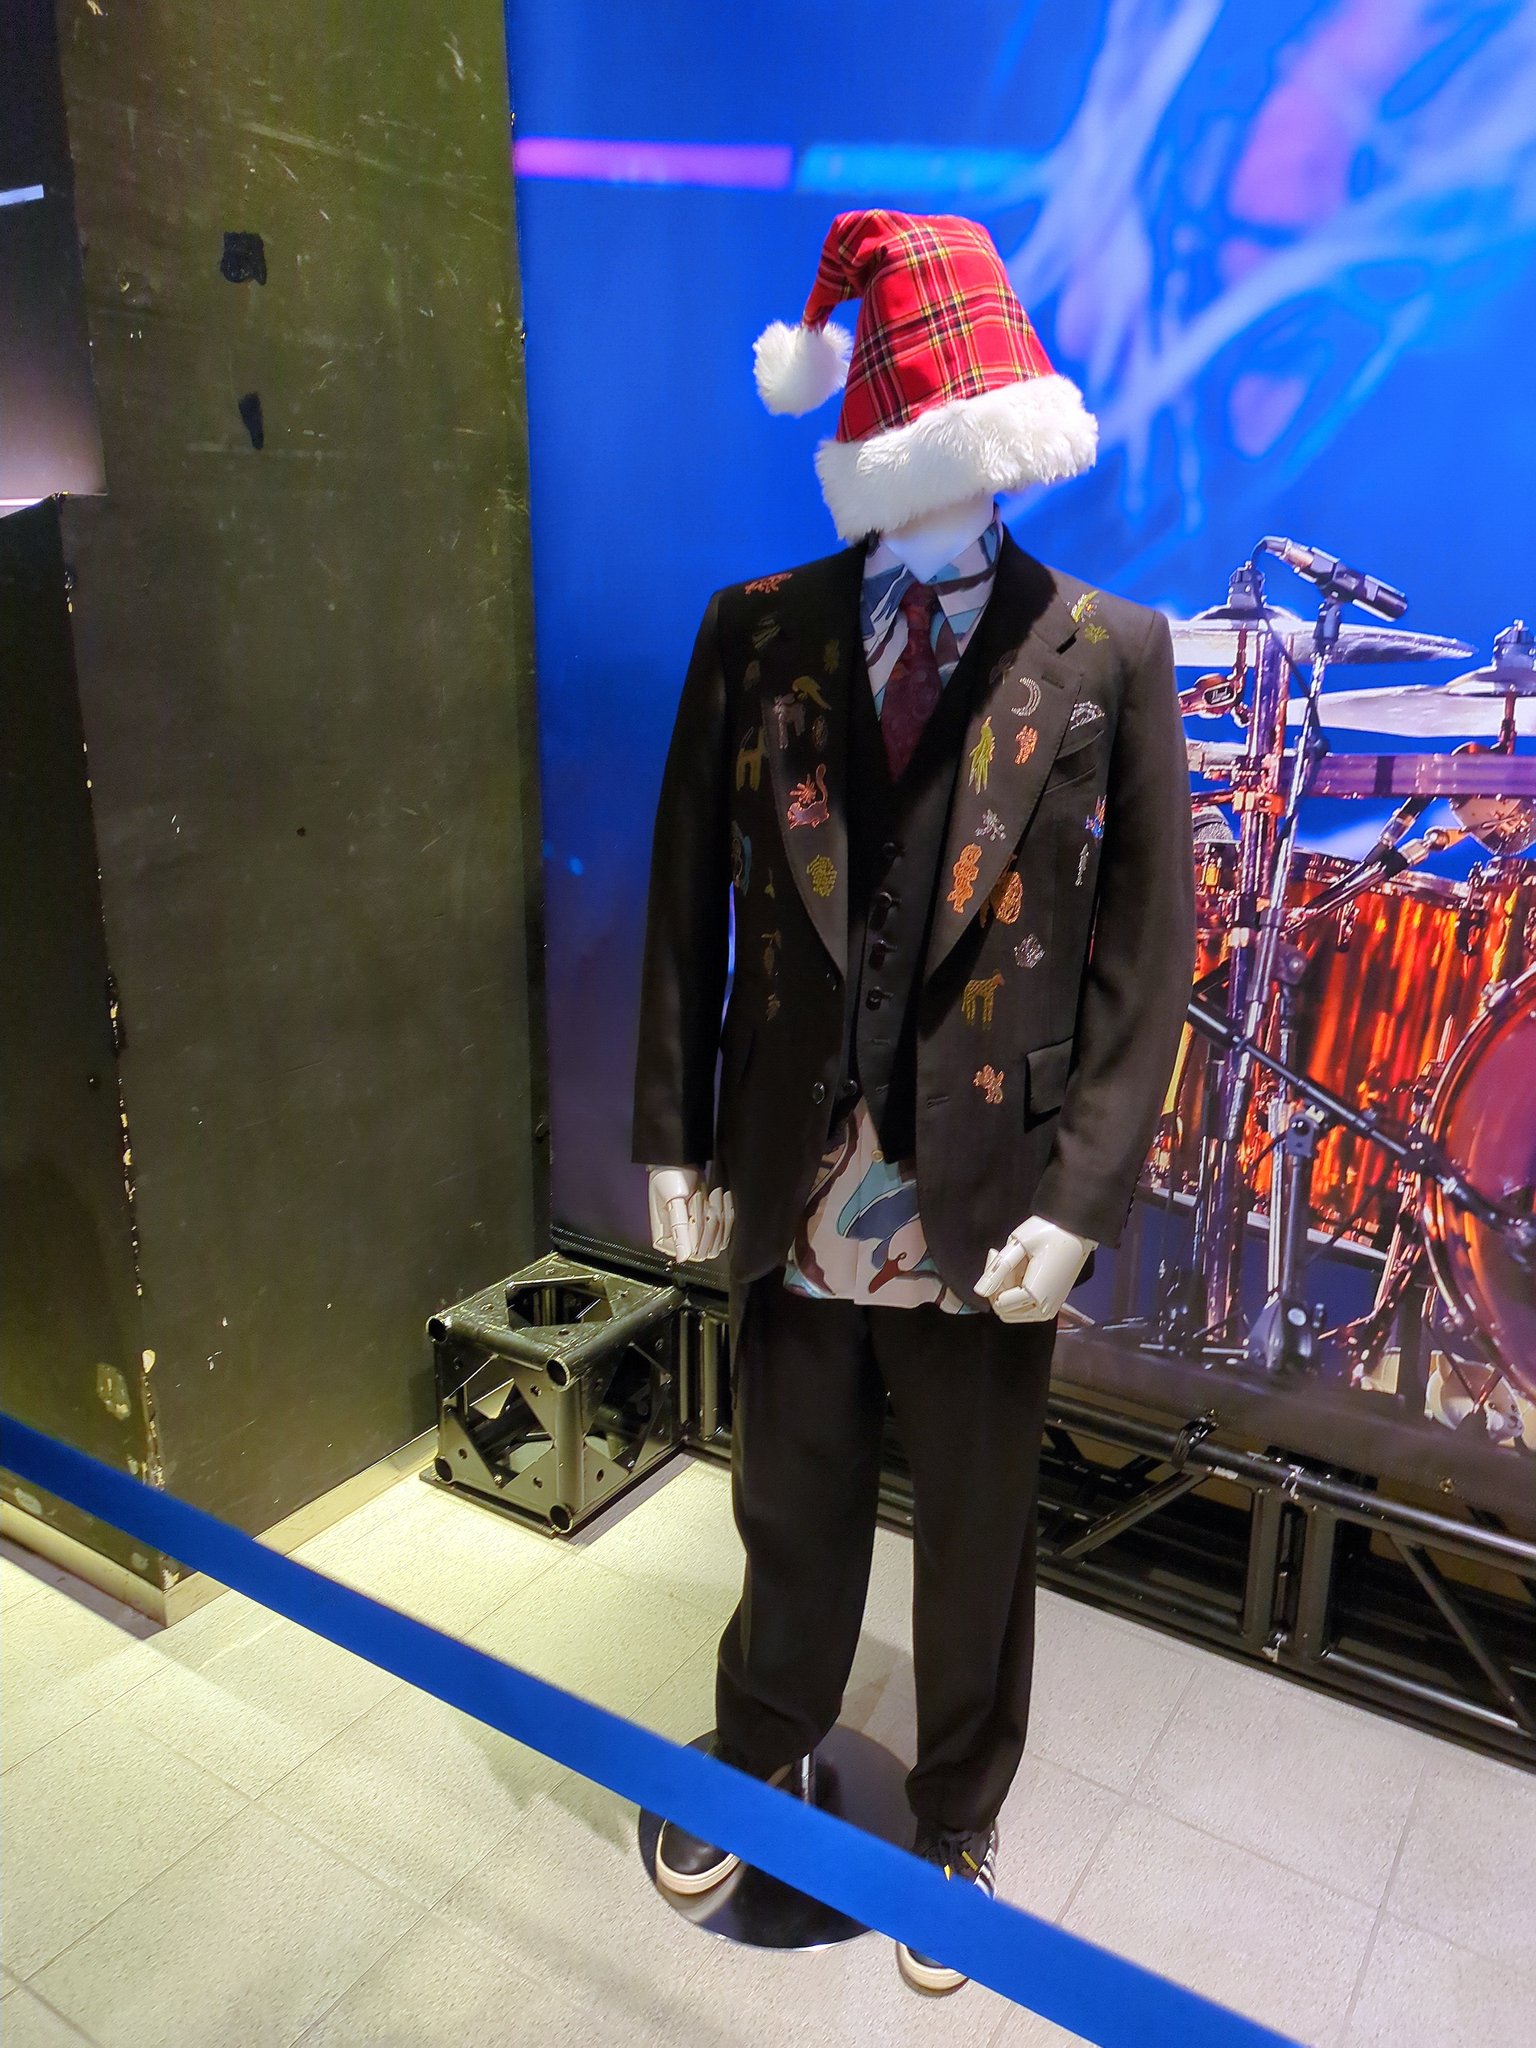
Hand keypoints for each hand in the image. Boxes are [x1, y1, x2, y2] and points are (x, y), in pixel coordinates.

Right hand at [647, 1166, 733, 1263]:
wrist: (679, 1162)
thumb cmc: (669, 1178)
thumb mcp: (673, 1203)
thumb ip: (678, 1230)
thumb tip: (682, 1257)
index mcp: (666, 1240)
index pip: (694, 1251)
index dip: (702, 1230)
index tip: (698, 1204)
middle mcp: (682, 1242)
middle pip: (709, 1248)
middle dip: (712, 1220)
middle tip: (707, 1194)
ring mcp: (696, 1235)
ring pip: (720, 1240)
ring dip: (721, 1214)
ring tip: (715, 1193)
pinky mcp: (709, 1227)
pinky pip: (726, 1230)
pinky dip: (728, 1213)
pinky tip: (724, 1197)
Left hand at [975, 1215, 1095, 1322]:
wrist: (1077, 1231)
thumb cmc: (1049, 1232)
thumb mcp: (1018, 1245)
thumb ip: (997, 1270)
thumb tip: (979, 1291)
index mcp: (1036, 1295)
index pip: (999, 1303)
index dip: (994, 1280)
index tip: (998, 1254)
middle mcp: (1044, 1309)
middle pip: (1004, 1311)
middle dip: (998, 1289)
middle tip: (1005, 1260)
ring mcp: (1049, 1310)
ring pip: (1012, 1312)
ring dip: (1008, 1291)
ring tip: (1016, 1265)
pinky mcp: (1051, 1306)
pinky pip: (1024, 1309)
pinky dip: (1018, 1293)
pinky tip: (1024, 1271)